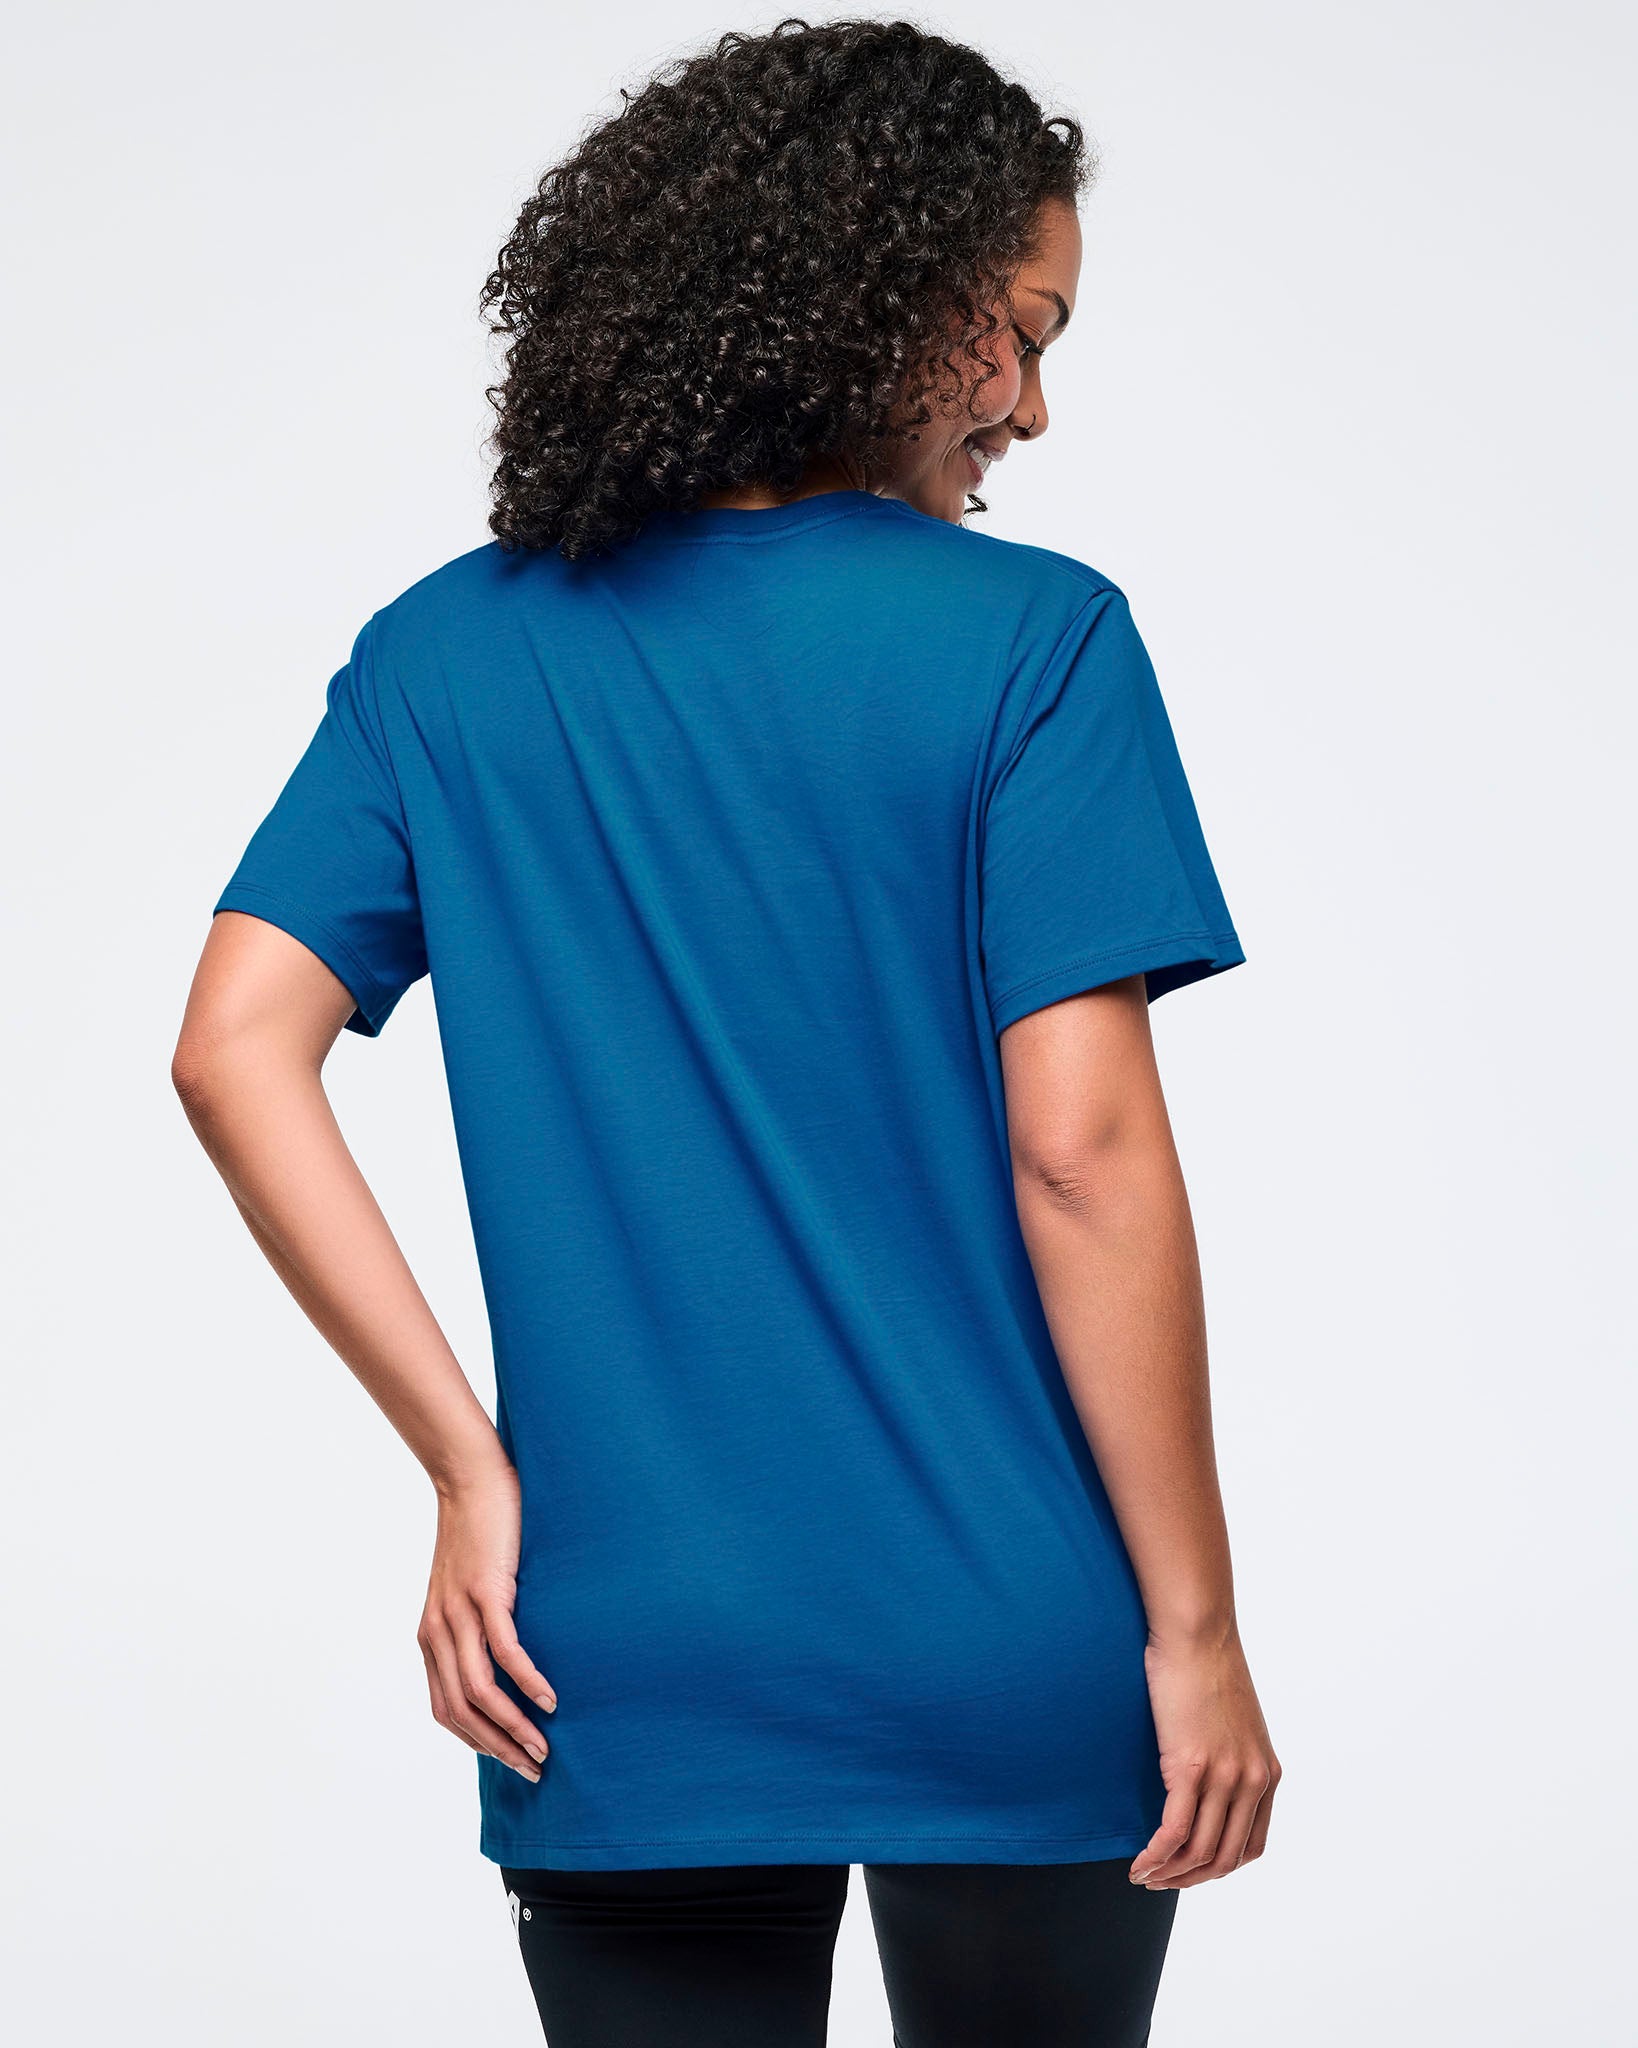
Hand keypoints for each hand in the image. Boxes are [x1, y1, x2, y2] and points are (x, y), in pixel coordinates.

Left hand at [416, 1463, 556, 1780]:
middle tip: (535, 1768)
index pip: (446, 1711)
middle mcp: (438, 1632)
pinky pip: (505, 1650)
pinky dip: (526, 1681)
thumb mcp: (469, 1589)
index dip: (478, 1742)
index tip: (511, 1759)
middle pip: (462, 1712)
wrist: (470, 1479)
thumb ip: (477, 1626)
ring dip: (513, 1727)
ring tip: (544, 1747)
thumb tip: (510, 1662)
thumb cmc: (480, 1533)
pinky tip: (549, 1698)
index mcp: (432, 1637)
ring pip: (481, 1691)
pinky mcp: (485, 1591)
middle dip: (499, 1748)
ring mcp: (458, 1613)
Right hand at [1128, 1624, 1279, 1888]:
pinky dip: (1156, 1856)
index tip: (1190, 1869)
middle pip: (1225, 1856)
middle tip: (1161, 1882)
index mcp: (1267, 1773)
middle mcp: (1253, 1781)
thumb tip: (1205, 1772)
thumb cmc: (1206, 1664)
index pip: (1252, 1845)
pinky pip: (1174, 1830)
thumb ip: (1229, 1753)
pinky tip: (1139, 1863)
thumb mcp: (1233, 1719)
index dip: (1220, 1866)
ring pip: (1200, 1851)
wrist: (1197, 1632)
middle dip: (1192, 1879)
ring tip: (1144, 1877)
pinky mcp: (1191, 1766)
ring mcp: (1224, 1776)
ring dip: (1171, 1874)